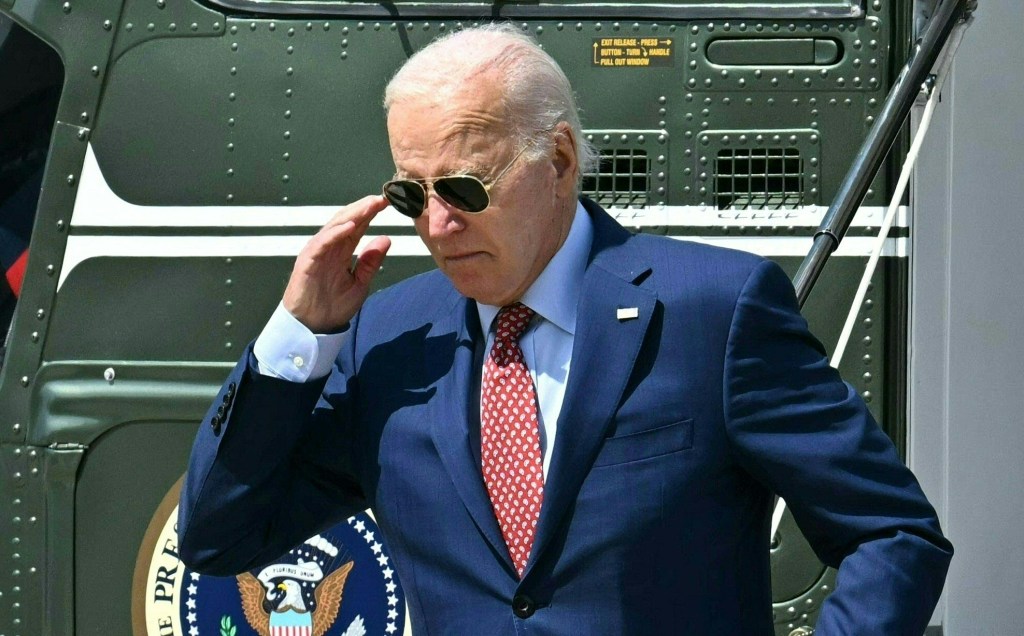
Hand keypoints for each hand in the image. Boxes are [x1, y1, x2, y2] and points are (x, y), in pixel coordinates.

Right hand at [283, 195, 391, 332]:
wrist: (313, 328)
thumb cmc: (332, 307)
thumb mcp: (360, 283)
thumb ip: (371, 262)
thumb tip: (386, 239)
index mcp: (342, 251)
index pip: (358, 226)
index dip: (371, 213)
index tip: (388, 202)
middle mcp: (329, 248)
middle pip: (348, 221)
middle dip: (364, 208)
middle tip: (382, 198)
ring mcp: (318, 252)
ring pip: (335, 227)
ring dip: (353, 214)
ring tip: (370, 205)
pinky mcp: (307, 261)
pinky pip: (322, 243)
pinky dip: (336, 233)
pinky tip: (350, 225)